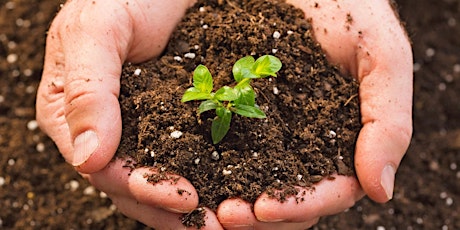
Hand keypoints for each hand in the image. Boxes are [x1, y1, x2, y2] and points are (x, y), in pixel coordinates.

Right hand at [36, 0, 222, 227]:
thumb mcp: (98, 31)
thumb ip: (87, 91)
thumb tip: (87, 160)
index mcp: (74, 118)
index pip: (107, 170)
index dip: (145, 190)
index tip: (186, 201)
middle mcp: (108, 130)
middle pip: (137, 186)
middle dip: (176, 210)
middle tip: (220, 225)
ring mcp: (141, 127)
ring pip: (165, 177)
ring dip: (196, 204)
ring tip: (234, 219)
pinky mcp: (174, 119)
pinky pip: (190, 154)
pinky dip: (212, 174)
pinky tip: (239, 186)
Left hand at [217, 0, 412, 228]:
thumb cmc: (349, 8)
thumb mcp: (380, 54)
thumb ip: (389, 120)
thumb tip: (380, 192)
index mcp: (341, 141)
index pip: (327, 191)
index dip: (298, 204)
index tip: (263, 208)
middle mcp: (304, 142)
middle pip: (285, 196)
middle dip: (255, 213)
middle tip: (222, 216)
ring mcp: (267, 128)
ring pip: (250, 180)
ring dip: (226, 197)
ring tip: (201, 202)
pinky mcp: (234, 108)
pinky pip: (220, 143)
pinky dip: (205, 163)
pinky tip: (185, 168)